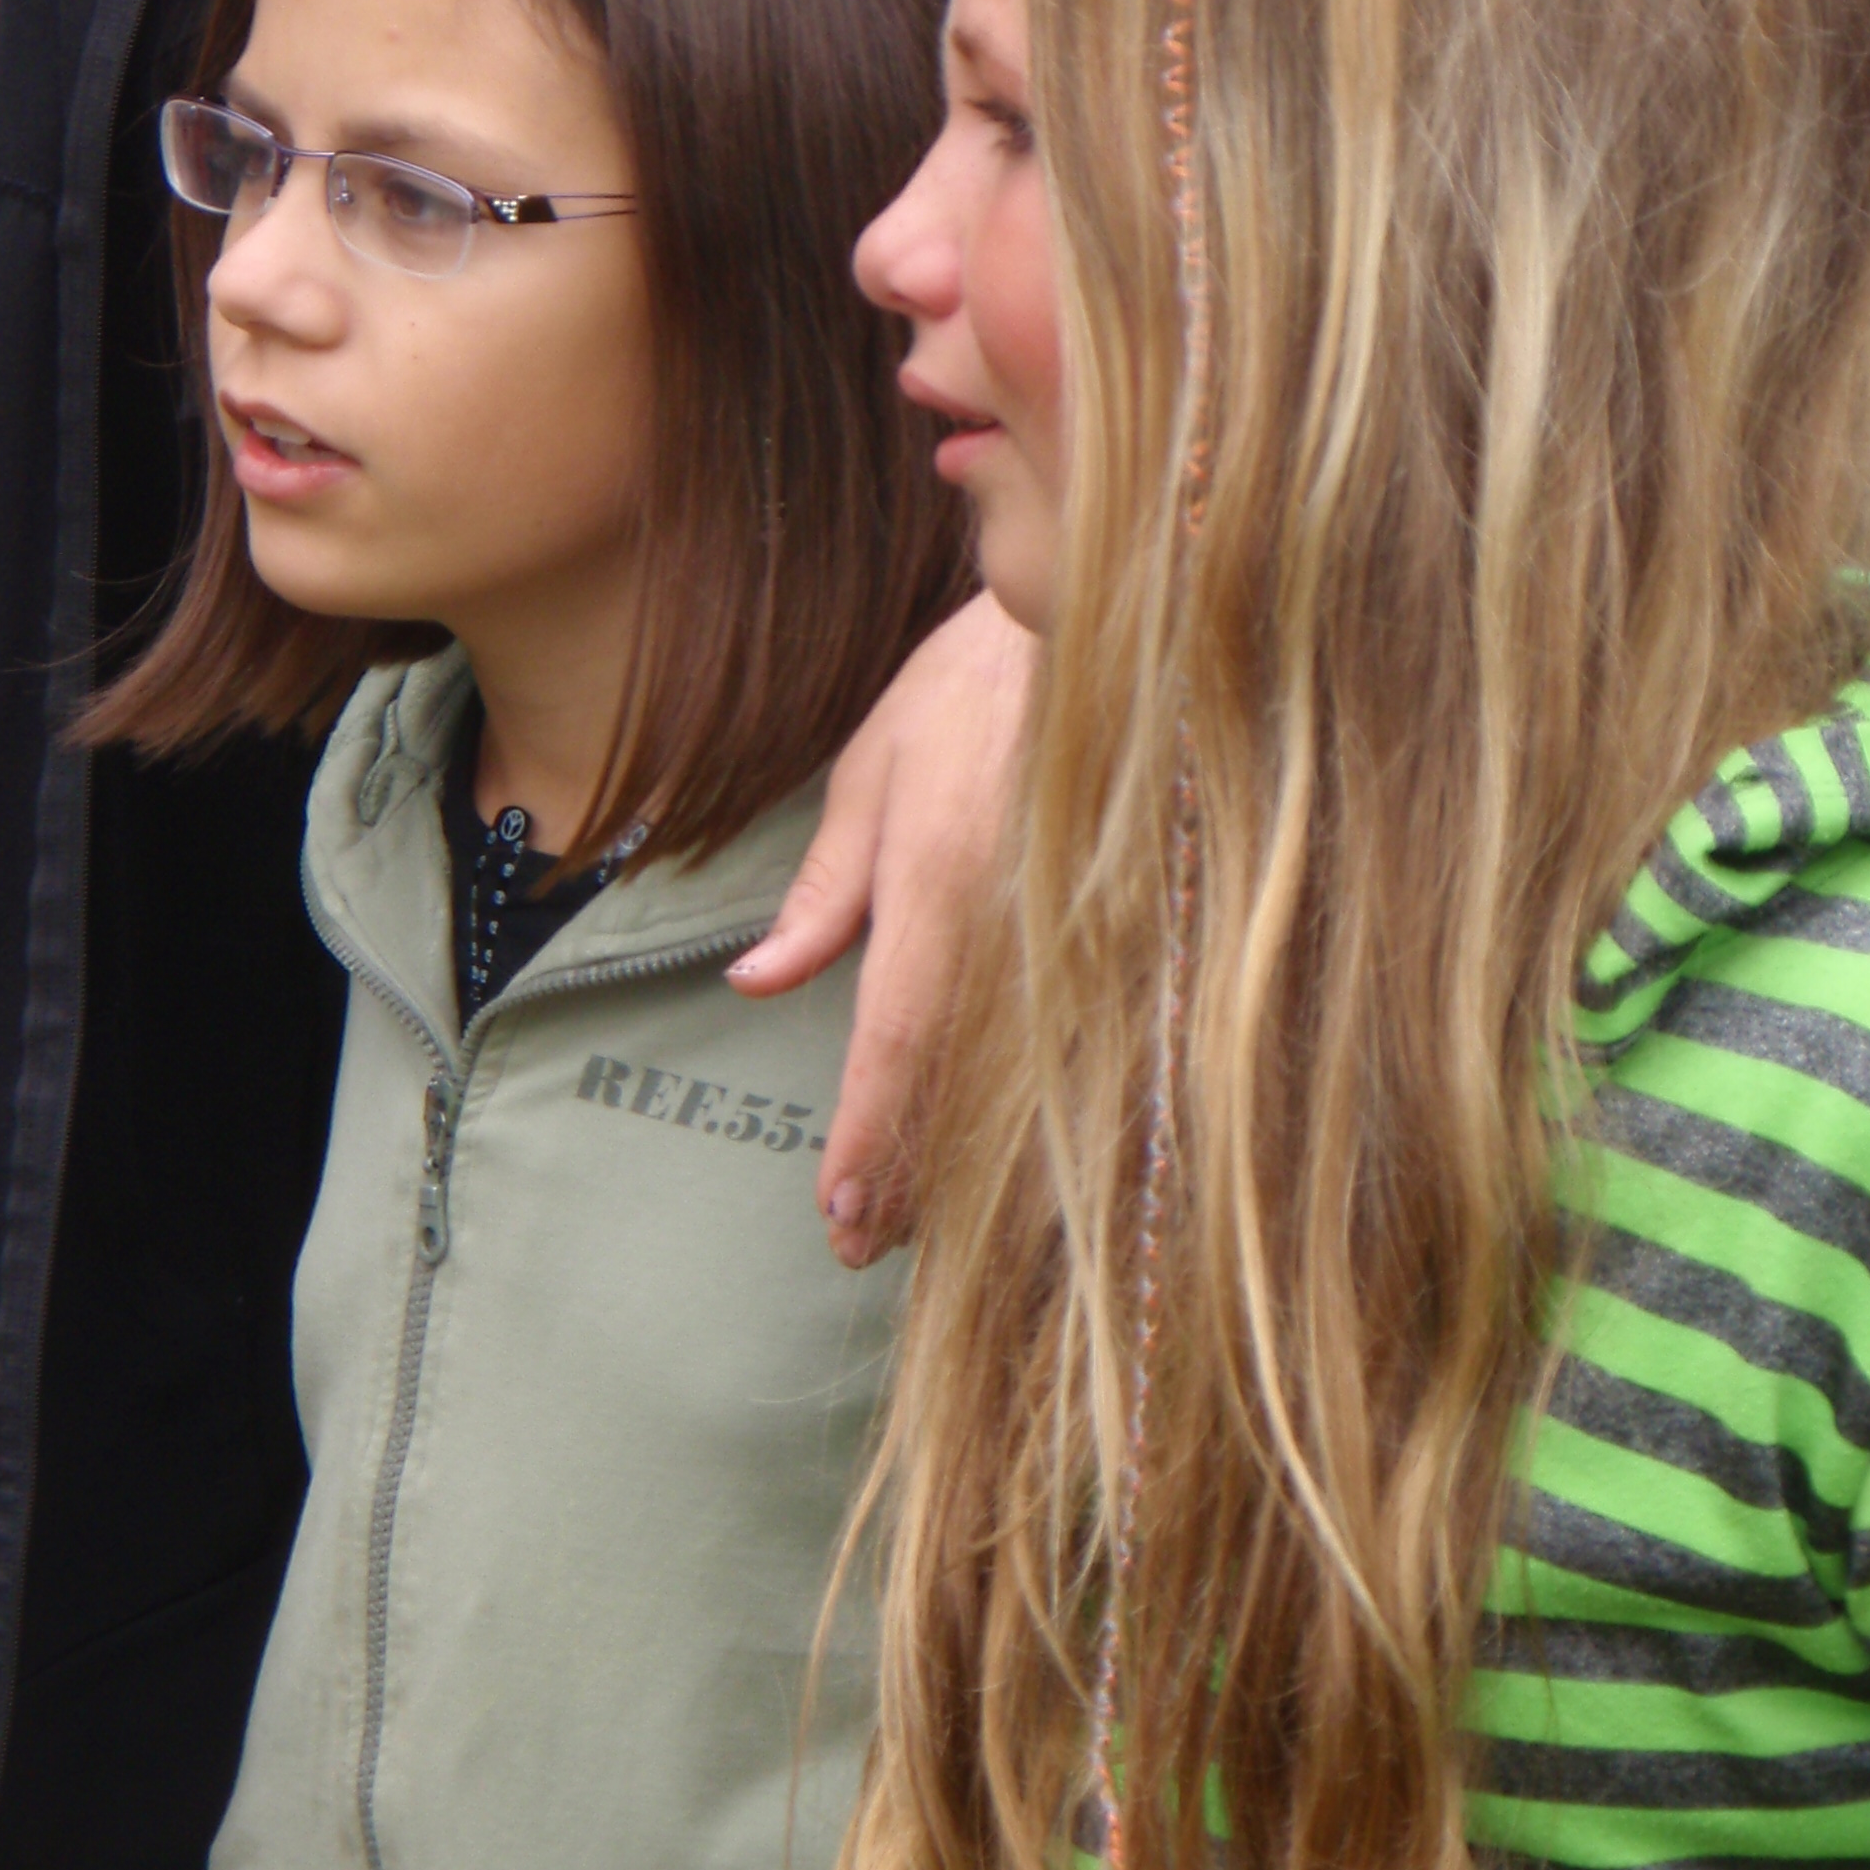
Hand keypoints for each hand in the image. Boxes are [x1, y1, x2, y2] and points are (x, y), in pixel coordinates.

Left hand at [729, 592, 1035, 1265]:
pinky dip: (1022, 1099)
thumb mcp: (871, 775)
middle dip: (908, 1174)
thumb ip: (822, 890)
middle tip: (862, 1244)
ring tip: (914, 1221)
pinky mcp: (1112, 927)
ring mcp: (1070, 931)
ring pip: (1013, 1074)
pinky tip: (997, 1144)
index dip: (867, 1137)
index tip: (837, 1212)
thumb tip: (757, 979)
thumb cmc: (968, 690)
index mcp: (939, 886)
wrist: (1097, 625)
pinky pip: (1062, 1036)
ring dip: (961, 1154)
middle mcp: (1009, 925)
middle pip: (956, 1085)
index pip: (894, 1041)